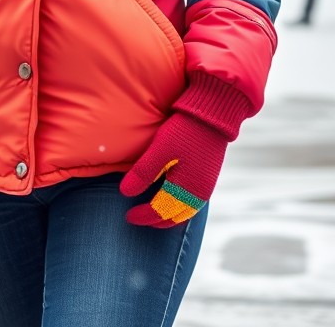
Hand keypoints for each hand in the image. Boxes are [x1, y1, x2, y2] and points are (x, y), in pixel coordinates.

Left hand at [120, 110, 227, 228]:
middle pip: (174, 217)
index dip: (143, 215)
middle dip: (154, 220)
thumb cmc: (184, 131)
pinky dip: (179, 208)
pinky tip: (171, 201)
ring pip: (185, 213)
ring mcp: (206, 187)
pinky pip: (192, 204)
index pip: (160, 211)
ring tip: (153, 215)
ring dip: (168, 217)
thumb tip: (125, 193)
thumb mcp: (161, 149)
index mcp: (186, 189)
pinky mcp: (208, 178)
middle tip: (137, 218)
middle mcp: (198, 194)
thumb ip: (144, 172)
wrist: (212, 116)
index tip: (128, 216)